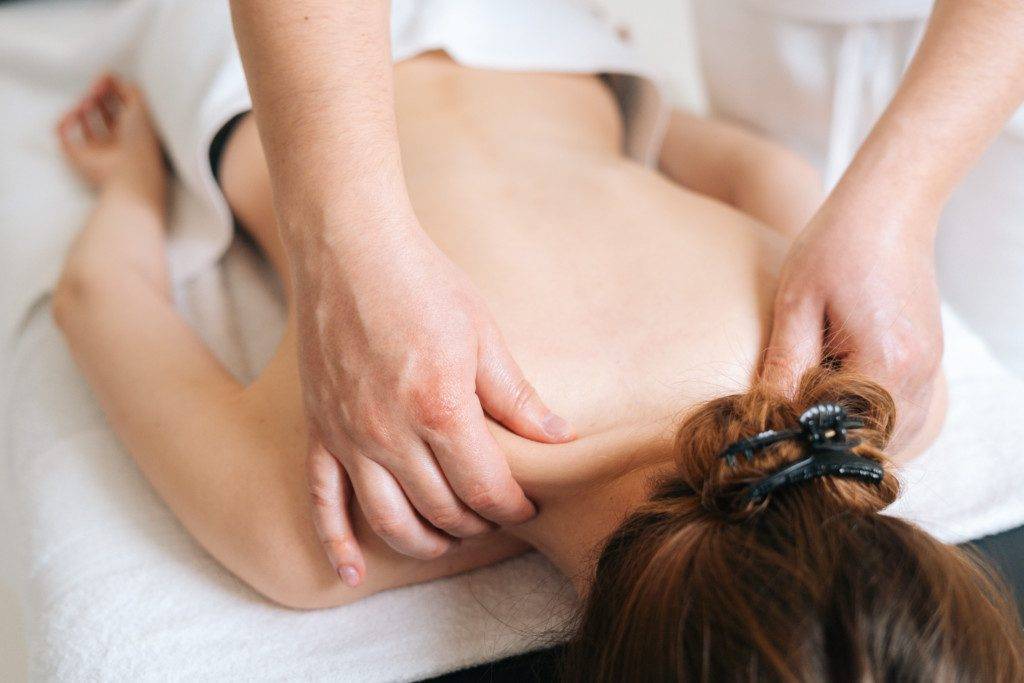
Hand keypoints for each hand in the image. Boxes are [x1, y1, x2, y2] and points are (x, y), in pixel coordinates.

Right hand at [293, 207, 574, 584]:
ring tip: (450, 540)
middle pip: (444, 510)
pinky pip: (322, 502)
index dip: (514, 506)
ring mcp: (348, 437)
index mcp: (440, 410)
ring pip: (389, 520)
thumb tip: (559, 439)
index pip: (487, 488)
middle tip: (496, 515)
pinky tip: (354, 575)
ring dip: (426, 542)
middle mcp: (390, 435)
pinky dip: (337, 544)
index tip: (529, 505)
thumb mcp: (484, 335)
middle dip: (479, 522)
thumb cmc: (424, 284)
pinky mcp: (319, 431)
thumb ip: (518, 397)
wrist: (350, 248)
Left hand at [762, 197, 942, 449]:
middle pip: (873, 443)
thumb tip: (767, 416)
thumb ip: (785, 366)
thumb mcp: (796, 304)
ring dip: (853, 434)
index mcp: (885, 361)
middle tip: (787, 426)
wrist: (888, 207)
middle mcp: (918, 374)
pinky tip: (837, 400)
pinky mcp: (927, 361)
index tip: (771, 429)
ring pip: (895, 435)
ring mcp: (929, 369)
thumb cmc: (836, 245)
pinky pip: (907, 413)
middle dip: (830, 443)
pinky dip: (873, 418)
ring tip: (810, 412)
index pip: (842, 431)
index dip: (803, 436)